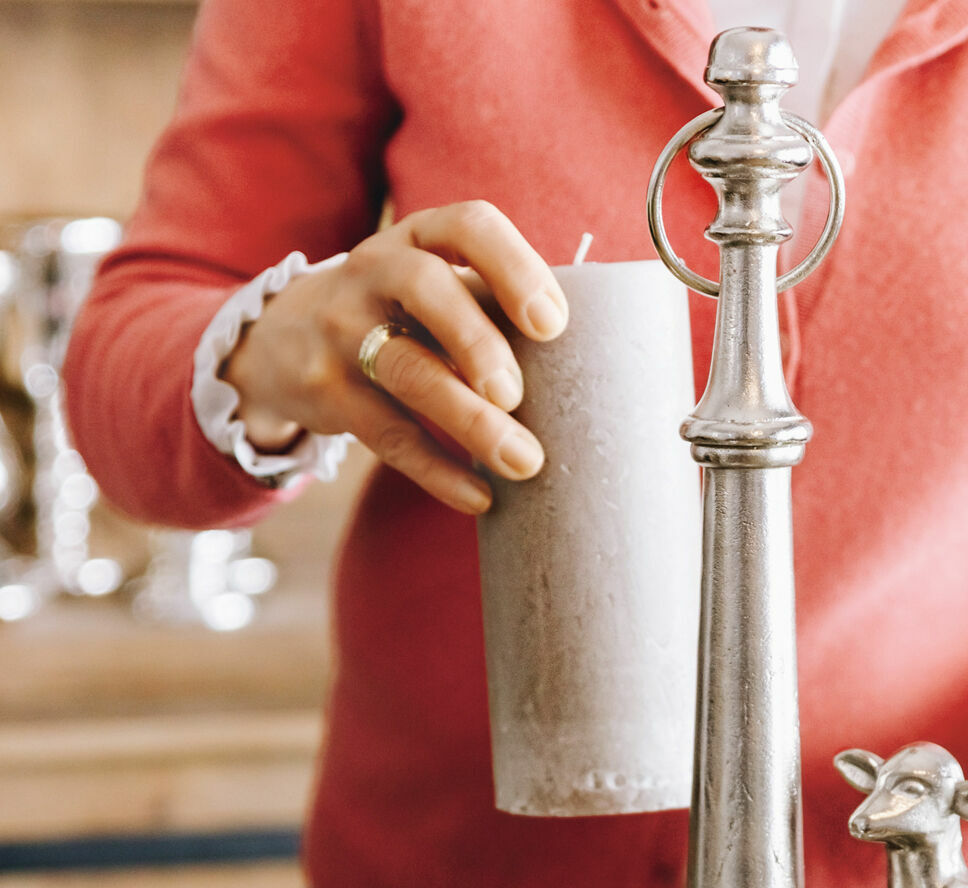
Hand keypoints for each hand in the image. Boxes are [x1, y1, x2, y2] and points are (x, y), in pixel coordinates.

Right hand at [221, 201, 568, 513]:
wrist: (281, 341)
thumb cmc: (400, 318)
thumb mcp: (437, 293)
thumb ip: (497, 311)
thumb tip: (601, 366)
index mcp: (418, 238)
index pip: (468, 226)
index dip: (514, 266)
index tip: (553, 322)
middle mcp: (374, 271)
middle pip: (426, 288)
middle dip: (478, 341)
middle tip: (518, 395)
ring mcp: (341, 328)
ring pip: (408, 370)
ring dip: (470, 420)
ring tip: (524, 462)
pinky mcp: (325, 390)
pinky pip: (386, 434)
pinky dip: (437, 469)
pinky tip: (479, 497)